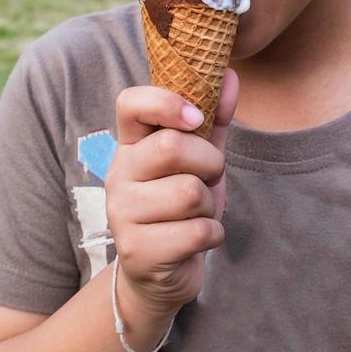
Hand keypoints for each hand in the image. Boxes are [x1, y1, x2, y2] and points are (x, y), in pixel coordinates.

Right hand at [105, 70, 238, 318]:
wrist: (160, 276)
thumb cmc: (181, 210)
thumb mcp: (200, 162)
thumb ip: (214, 121)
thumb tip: (232, 75)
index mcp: (131, 146)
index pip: (130, 103)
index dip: (166, 102)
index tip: (196, 118)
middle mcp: (118, 175)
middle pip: (171, 147)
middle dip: (209, 163)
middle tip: (208, 179)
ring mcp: (122, 214)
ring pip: (188, 192)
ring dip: (210, 206)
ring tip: (197, 215)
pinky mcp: (137, 251)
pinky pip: (196, 232)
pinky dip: (212, 236)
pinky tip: (196, 241)